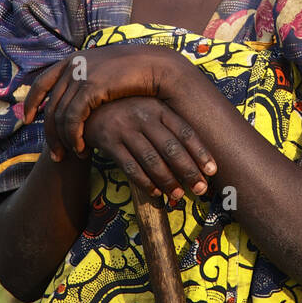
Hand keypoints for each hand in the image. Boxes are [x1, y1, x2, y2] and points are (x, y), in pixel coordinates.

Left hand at [23, 44, 188, 161]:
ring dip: (63, 140)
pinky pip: (72, 118)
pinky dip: (74, 137)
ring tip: (71, 155)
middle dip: (48, 132)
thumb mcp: (107, 75)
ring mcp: (80, 74)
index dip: (32, 101)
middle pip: (49, 105)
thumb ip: (90, 83)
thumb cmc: (138, 75)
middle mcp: (73, 65)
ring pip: (59, 115)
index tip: (28, 119)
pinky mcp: (90, 86)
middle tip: (55, 154)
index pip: (42, 81)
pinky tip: (81, 149)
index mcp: (75, 59)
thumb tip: (80, 100)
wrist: (158, 66)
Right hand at [82, 96, 216, 203]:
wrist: (88, 108)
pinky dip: (145, 182)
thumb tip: (194, 158)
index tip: (212, 171)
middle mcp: (143, 115)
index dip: (200, 152)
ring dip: (168, 181)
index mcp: (158, 107)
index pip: (185, 131)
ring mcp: (124, 128)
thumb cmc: (127, 112)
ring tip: (178, 195)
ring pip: (151, 160)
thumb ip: (168, 127)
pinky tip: (155, 192)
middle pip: (171, 148)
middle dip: (188, 171)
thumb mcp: (149, 110)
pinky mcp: (108, 141)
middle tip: (201, 189)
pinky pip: (130, 167)